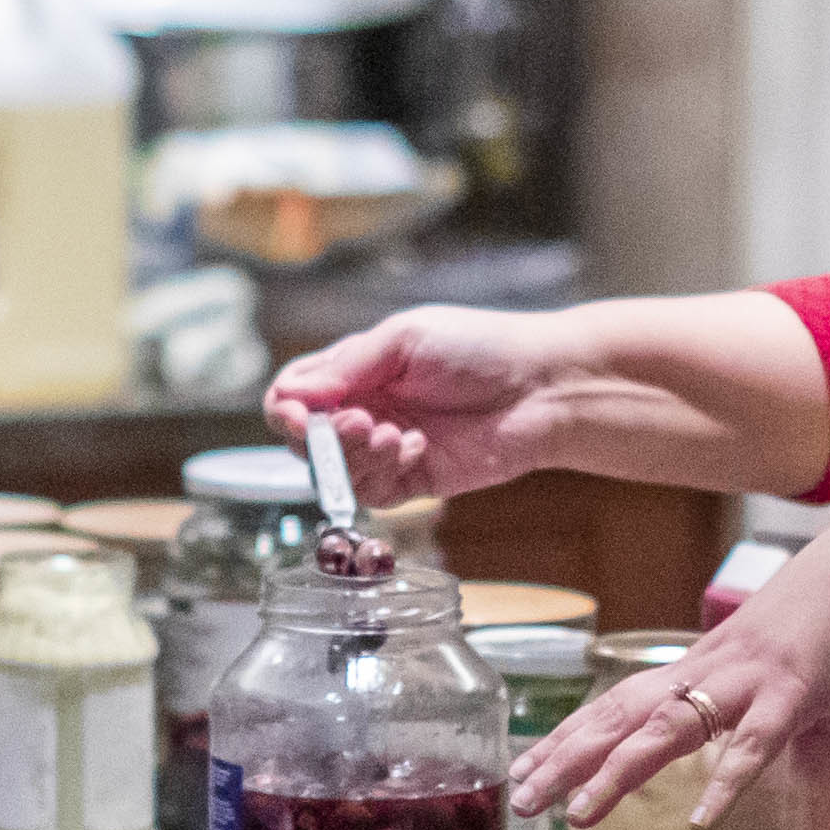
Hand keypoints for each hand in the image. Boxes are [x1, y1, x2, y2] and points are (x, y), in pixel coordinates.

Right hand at [259, 308, 583, 505]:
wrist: (542, 386)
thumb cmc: (480, 347)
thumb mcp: (404, 338)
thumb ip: (347, 365)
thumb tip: (293, 393)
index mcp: (358, 371)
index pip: (295, 394)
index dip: (288, 408)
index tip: (300, 414)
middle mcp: (367, 410)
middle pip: (307, 441)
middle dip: (324, 437)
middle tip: (359, 422)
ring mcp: (388, 448)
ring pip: (337, 472)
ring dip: (355, 456)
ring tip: (392, 433)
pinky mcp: (415, 480)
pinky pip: (374, 492)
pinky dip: (385, 471)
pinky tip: (416, 447)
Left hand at [510, 510, 829, 829]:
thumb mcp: (808, 682)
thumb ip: (804, 733)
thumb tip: (811, 775)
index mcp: (706, 667)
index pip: (620, 704)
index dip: (571, 736)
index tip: (528, 768)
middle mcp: (710, 670)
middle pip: (621, 716)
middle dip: (567, 758)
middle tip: (521, 798)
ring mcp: (747, 679)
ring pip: (667, 730)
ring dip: (618, 772)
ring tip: (580, 815)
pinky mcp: (794, 689)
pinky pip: (754, 743)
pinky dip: (726, 781)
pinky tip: (703, 822)